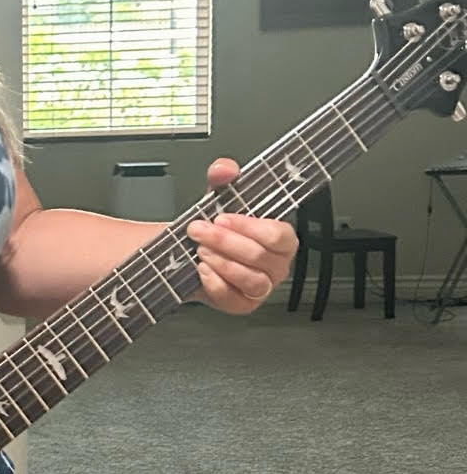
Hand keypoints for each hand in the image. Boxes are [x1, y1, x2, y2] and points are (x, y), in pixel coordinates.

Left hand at [187, 158, 296, 313]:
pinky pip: (234, 299)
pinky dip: (214, 283)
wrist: (192, 253)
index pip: (279, 235)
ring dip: (221, 262)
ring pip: (250, 279)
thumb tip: (224, 169)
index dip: (248, 226)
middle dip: (225, 242)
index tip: (222, 217)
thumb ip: (222, 178)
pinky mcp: (243, 304)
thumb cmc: (216, 229)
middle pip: (260, 256)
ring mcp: (261, 287)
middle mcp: (276, 265)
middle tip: (200, 231)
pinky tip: (201, 269)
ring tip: (200, 250)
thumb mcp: (218, 198)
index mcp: (281, 238)